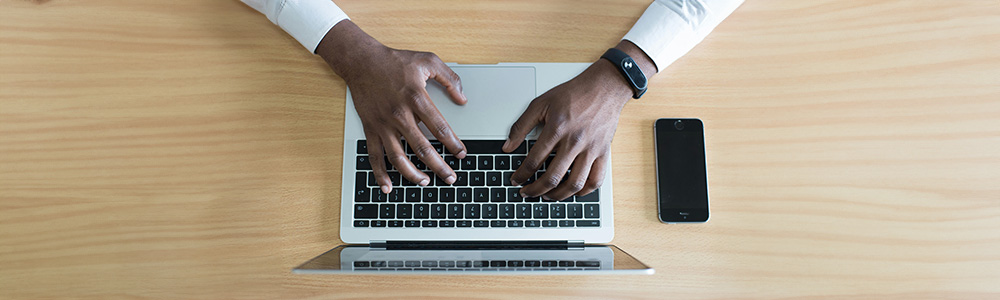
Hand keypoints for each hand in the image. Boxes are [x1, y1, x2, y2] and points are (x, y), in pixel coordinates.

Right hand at [316, 21, 466, 192]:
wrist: (362, 61)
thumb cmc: (394, 61)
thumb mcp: (427, 60)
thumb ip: (449, 78)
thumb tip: (462, 98)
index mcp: (416, 98)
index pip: (440, 128)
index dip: (453, 143)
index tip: (461, 154)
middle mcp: (400, 115)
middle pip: (422, 148)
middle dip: (439, 166)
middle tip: (451, 178)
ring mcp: (383, 124)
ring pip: (399, 157)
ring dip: (412, 174)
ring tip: (426, 183)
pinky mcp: (370, 128)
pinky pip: (374, 156)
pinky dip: (380, 174)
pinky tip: (388, 186)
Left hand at [504, 41, 655, 200]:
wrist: (604, 87)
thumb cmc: (574, 94)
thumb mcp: (541, 103)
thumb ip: (521, 125)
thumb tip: (507, 146)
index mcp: (557, 129)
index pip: (534, 160)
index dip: (521, 175)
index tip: (515, 180)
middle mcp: (574, 141)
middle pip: (552, 177)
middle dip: (535, 190)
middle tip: (526, 193)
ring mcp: (591, 149)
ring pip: (574, 184)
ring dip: (558, 195)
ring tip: (547, 196)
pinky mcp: (604, 153)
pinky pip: (596, 180)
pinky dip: (584, 191)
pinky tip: (573, 192)